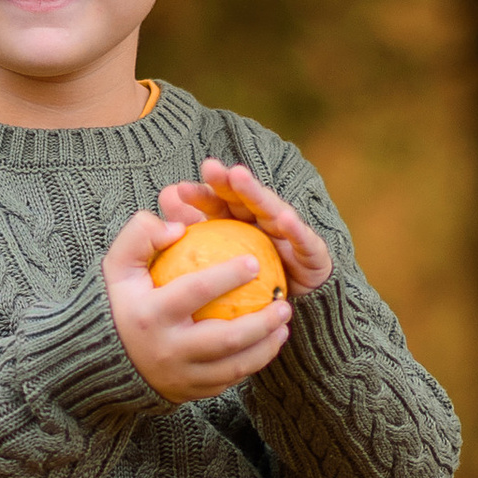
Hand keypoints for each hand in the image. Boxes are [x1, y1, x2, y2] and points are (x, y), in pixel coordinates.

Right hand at [102, 207, 293, 403]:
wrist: (100, 359)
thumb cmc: (119, 301)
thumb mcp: (119, 264)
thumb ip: (142, 235)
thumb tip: (180, 227)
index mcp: (149, 315)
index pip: (195, 292)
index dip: (228, 276)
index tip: (255, 261)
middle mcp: (167, 350)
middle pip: (226, 339)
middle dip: (263, 322)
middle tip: (283, 302)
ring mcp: (180, 376)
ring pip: (234, 366)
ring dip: (266, 347)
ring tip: (283, 324)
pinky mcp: (189, 392)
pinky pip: (229, 380)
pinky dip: (252, 363)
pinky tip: (267, 344)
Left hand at [152, 158, 334, 299]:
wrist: (299, 310)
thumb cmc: (256, 288)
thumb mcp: (221, 266)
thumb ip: (195, 231)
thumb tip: (165, 197)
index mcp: (242, 225)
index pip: (220, 206)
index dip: (203, 195)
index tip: (181, 190)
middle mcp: (265, 223)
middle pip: (244, 200)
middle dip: (228, 181)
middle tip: (210, 168)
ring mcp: (289, 234)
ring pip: (271, 210)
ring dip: (255, 193)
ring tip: (239, 178)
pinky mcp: (312, 251)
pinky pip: (303, 239)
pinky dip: (295, 228)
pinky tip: (284, 219)